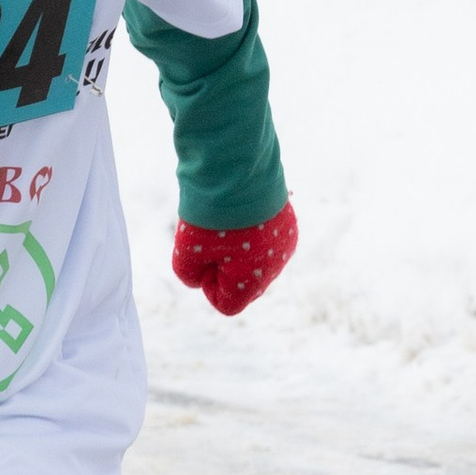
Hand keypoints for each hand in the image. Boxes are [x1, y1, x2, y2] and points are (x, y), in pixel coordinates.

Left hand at [172, 205, 298, 315]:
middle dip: (225, 269)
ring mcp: (285, 246)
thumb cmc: (212, 217)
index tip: (205, 258)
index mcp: (253, 282)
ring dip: (240, 252)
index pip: (228, 304)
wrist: (238, 170)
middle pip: (244, 286)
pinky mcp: (289, 225)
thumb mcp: (186, 251)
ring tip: (229, 223)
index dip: (209, 285)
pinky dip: (254, 236)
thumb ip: (190, 275)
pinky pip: (268, 244)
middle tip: (213, 240)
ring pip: (257, 263)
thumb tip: (201, 277)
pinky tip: (243, 215)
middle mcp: (275, 269)